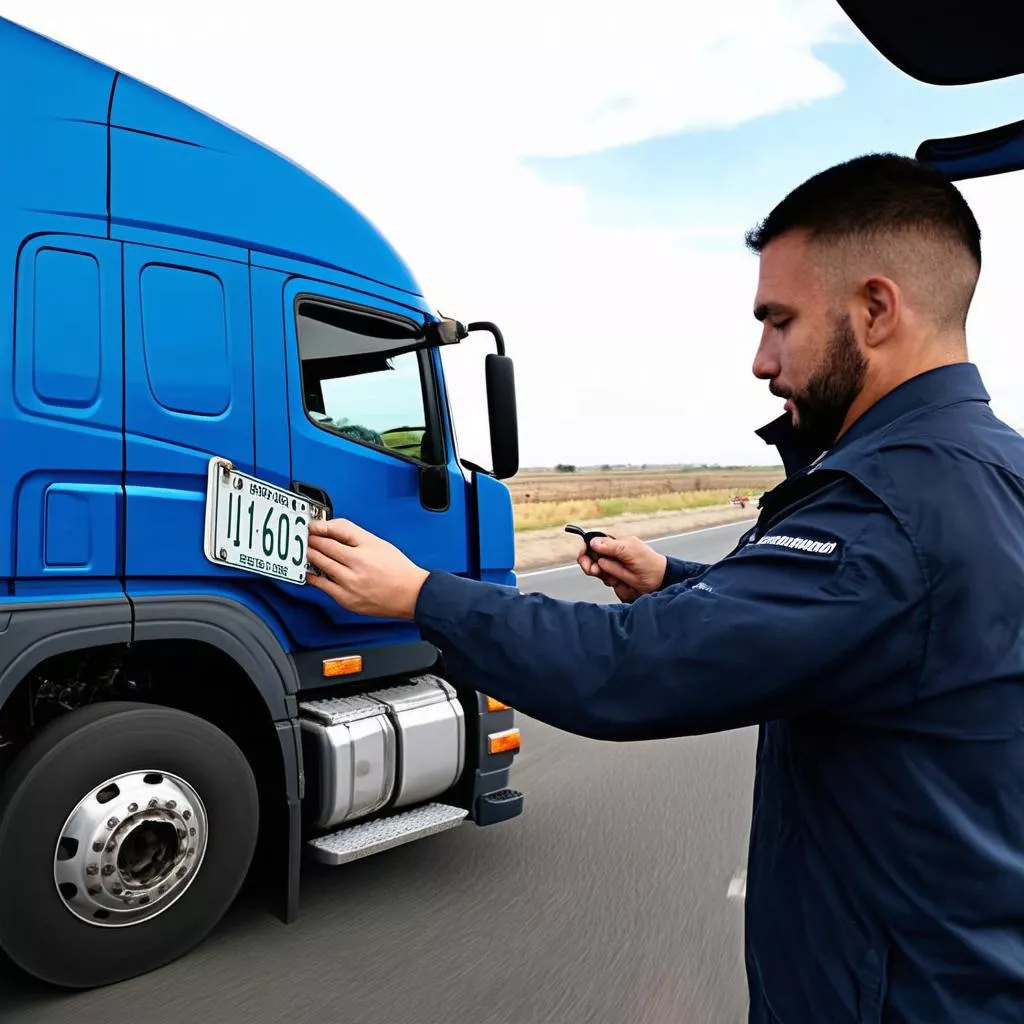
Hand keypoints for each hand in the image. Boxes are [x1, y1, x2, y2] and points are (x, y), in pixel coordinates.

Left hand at [306, 518, 428, 619]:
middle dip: (312, 541)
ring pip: (322, 566)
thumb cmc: (396, 568)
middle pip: (325, 548)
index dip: (319, 529)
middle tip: (305, 538)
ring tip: (307, 551)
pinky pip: (323, 587)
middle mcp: (356, 566)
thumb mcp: (377, 542)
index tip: (312, 527)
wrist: (410, 594)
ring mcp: (350, 584)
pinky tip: (310, 573)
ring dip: (311, 556)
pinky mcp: (347, 600)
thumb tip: (329, 529)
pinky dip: (314, 578)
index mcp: (365, 549)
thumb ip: (352, 534)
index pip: (335, 533)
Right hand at [577, 534, 666, 602]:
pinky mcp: (615, 578)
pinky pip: (603, 578)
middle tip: (593, 570)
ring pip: (595, 568)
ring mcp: (613, 566)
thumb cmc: (648, 563)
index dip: (587, 547)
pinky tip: (616, 581)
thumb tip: (592, 542)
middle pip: (590, 556)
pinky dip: (607, 580)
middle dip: (589, 563)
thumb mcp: (629, 551)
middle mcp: (612, 553)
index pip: (594, 541)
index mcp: (616, 542)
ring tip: (611, 576)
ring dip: (599, 573)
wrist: (659, 583)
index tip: (583, 554)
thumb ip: (610, 547)